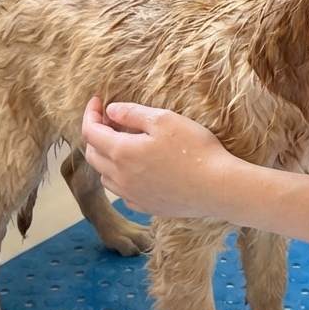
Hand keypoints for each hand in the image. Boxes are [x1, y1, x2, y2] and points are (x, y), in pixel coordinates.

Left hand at [81, 97, 234, 217]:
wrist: (218, 187)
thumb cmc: (195, 150)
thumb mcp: (165, 120)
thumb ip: (133, 113)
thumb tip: (111, 111)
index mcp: (122, 152)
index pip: (90, 132)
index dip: (90, 114)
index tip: (98, 101)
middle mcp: (121, 177)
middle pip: (92, 155)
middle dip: (95, 135)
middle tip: (111, 122)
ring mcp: (132, 195)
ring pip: (105, 177)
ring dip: (106, 159)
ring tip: (123, 146)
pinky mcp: (146, 207)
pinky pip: (122, 194)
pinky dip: (121, 180)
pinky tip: (137, 172)